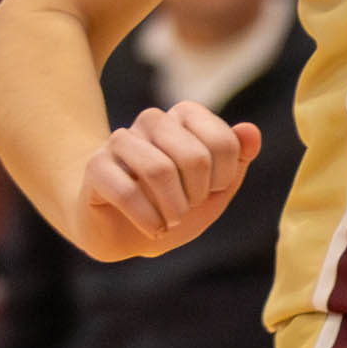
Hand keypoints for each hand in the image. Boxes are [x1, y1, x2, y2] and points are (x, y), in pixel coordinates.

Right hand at [74, 103, 264, 261]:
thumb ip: (238, 159)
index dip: (224, 176)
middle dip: (198, 193)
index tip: (212, 191)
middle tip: (189, 208)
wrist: (123, 230)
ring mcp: (120, 141)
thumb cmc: (174, 204)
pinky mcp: (95, 167)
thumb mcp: (215, 188)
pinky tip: (154, 229)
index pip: (223, 142)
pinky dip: (149, 219)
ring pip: (158, 170)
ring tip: (172, 221)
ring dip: (173, 207)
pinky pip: (127, 192)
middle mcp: (152, 121)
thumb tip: (250, 130)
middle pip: (194, 157)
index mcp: (185, 117)